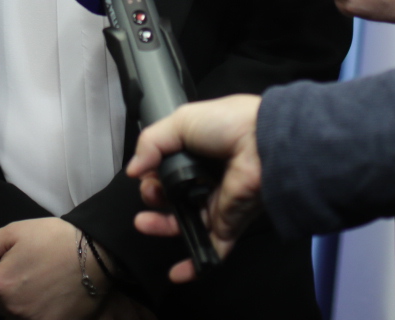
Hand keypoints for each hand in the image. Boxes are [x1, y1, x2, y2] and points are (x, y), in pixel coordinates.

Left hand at [0, 217, 103, 318]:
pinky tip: (48, 297)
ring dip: (19, 304)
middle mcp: (12, 309)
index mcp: (0, 284)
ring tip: (38, 284)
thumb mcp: (14, 231)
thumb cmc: (53, 238)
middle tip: (25, 271)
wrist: (95, 254)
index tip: (6, 265)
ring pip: (13, 316)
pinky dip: (36, 312)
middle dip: (3, 290)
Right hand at [127, 95, 262, 283]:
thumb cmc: (225, 125)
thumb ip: (150, 142)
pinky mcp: (228, 225)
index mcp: (196, 153)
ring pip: (184, 224)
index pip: (166, 169)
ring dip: (162, 227)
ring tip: (145, 223)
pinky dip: (194, 266)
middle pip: (171, 198)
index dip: (151, 174)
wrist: (261, 143)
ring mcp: (216, 204)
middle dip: (153, 198)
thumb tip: (132, 170)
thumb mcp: (181, 121)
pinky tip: (175, 273)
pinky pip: (210, 250)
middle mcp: (205, 179)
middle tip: (151, 194)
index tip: (145, 173)